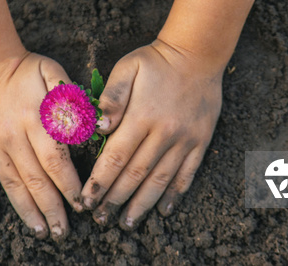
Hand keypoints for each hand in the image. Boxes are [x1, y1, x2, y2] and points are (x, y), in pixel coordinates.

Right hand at [0, 52, 82, 240]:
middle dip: (53, 208)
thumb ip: (69, 96)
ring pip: (12, 184)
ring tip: (40, 231)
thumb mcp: (52, 71)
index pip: (56, 160)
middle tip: (63, 232)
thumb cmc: (24, 69)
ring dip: (27, 211)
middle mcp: (12, 137)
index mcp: (34, 120)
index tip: (81, 204)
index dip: (69, 185)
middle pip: (36, 180)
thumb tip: (84, 126)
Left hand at [81, 39, 222, 229]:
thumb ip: (112, 97)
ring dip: (142, 205)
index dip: (100, 182)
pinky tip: (162, 211)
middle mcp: (164, 133)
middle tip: (100, 220)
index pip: (116, 158)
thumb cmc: (155, 62)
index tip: (86, 201)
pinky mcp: (200, 143)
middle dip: (115, 200)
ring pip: (160, 180)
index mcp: (142, 117)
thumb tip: (101, 127)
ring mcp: (185, 140)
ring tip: (127, 224)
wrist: (198, 55)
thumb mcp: (128, 68)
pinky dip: (174, 195)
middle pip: (135, 175)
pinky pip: (187, 174)